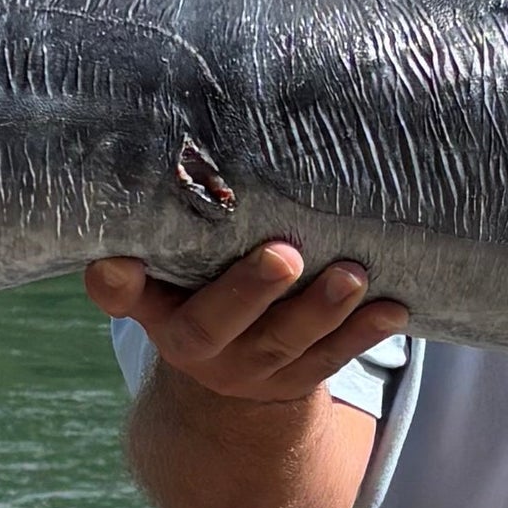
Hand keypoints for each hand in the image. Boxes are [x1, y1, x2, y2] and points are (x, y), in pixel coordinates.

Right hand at [85, 235, 406, 401]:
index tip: (115, 261)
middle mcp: (195, 344)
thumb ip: (180, 221)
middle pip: (216, 323)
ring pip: (284, 343)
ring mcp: (249, 368)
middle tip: (284, 255)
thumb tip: (195, 128)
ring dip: (321, 310)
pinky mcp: (296, 379)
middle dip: (250, 291)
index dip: (115, 283)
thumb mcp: (177, 266)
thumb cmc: (204, 289)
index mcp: (157, 308)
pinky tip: (393, 309)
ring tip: (352, 275)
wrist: (232, 375)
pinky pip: (332, 359)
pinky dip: (363, 334)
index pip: (122, 296)